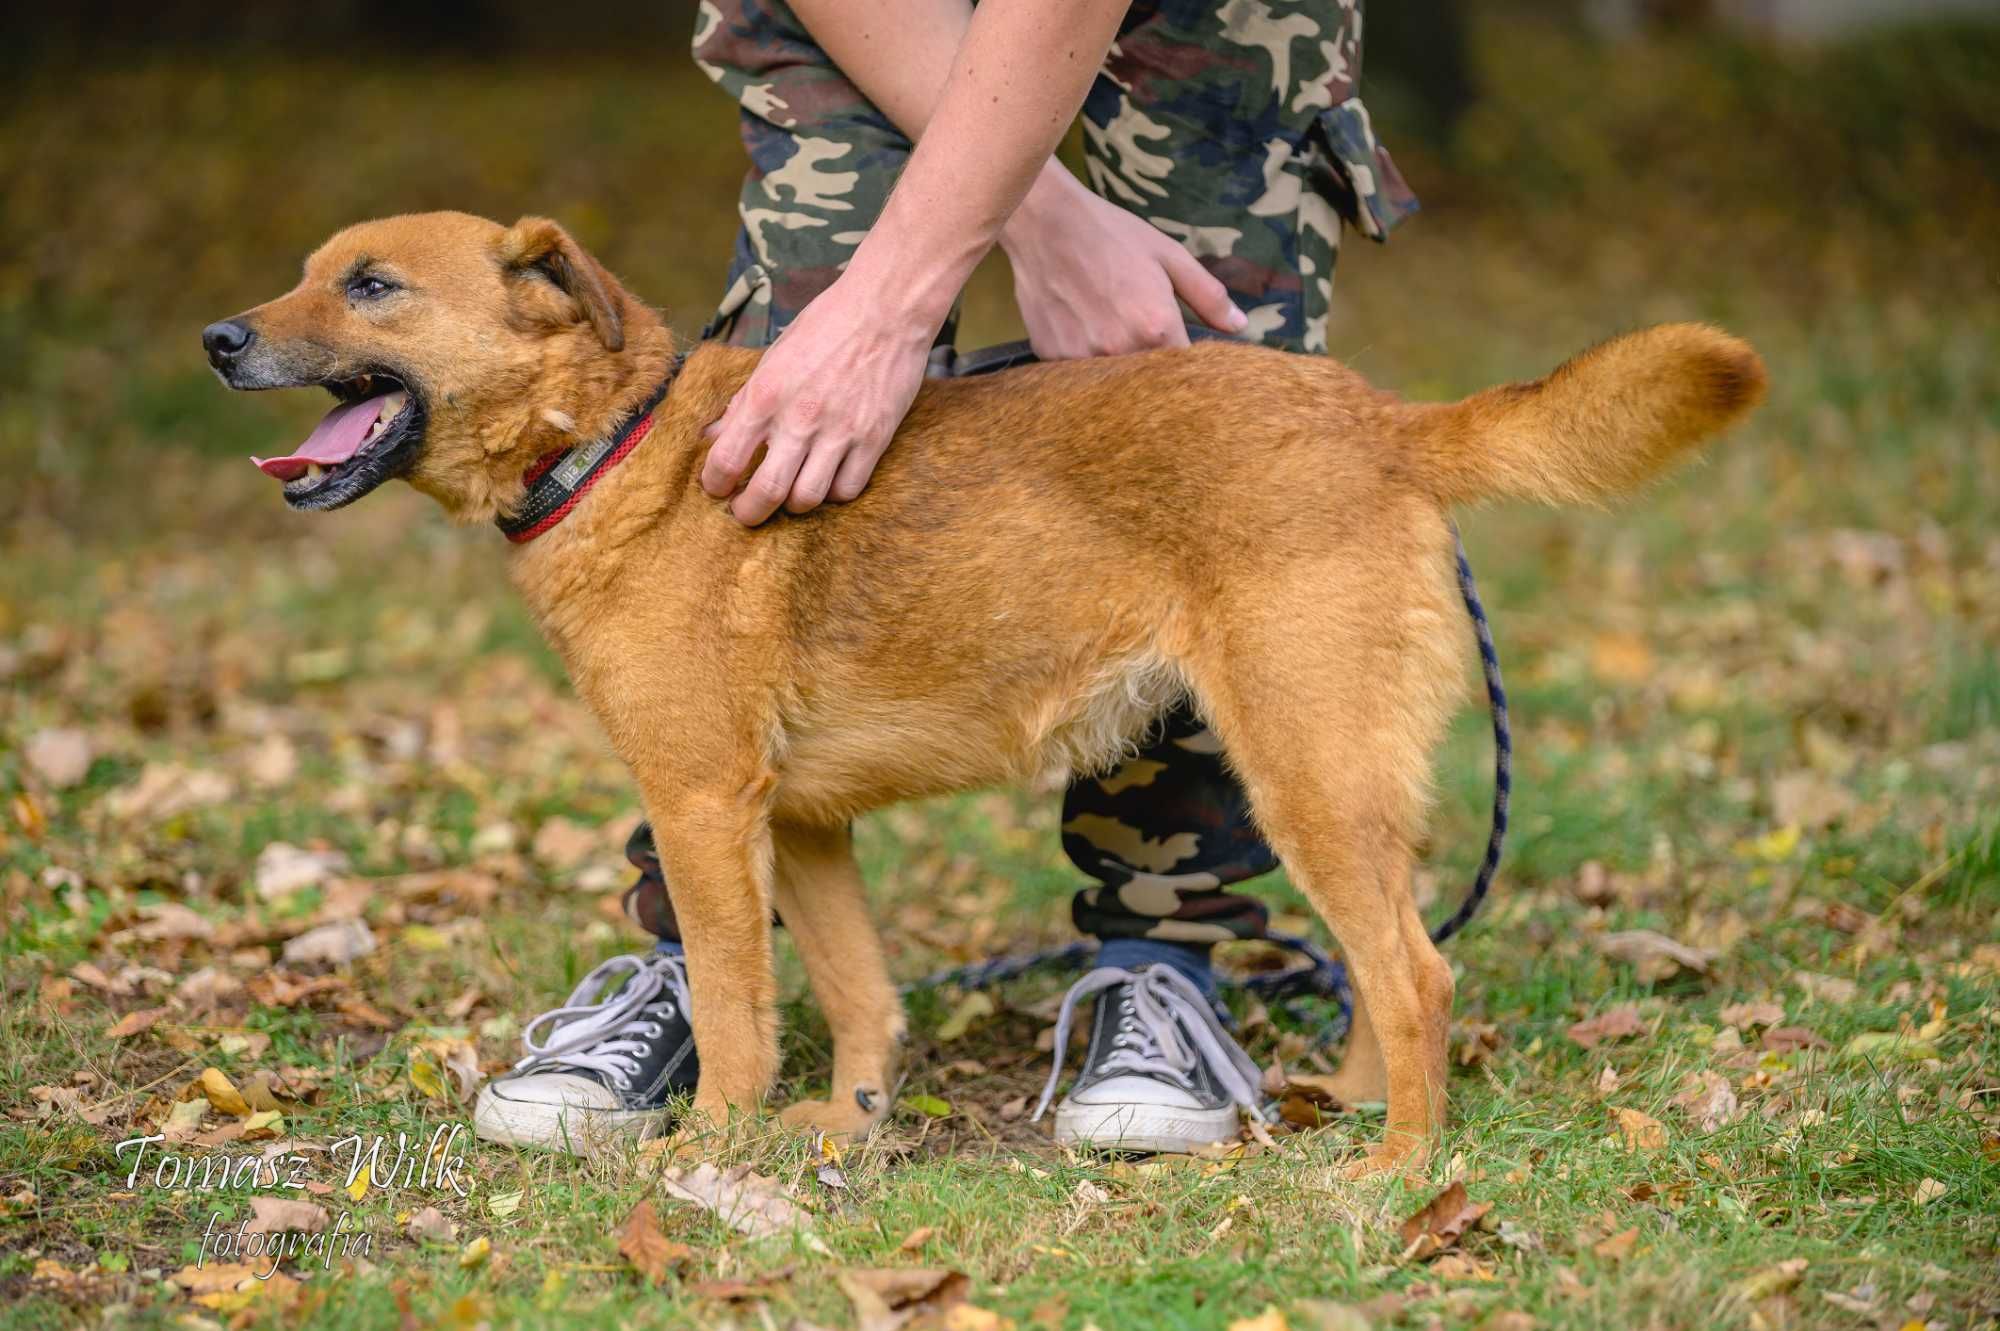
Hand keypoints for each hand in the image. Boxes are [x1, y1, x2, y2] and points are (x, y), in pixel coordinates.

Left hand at [701, 272, 934, 524]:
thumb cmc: (826, 326)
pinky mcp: (874, 439)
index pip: (725, 460)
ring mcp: (840, 432)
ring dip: (792, 504)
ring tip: (789, 493)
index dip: (714, 484)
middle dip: (749, 512)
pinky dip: (833, 492)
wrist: (886, 309)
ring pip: (807, 498)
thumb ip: (743, 402)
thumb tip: (712, 436)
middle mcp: (800, 419)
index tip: (717, 487)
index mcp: (766, 395)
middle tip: (746, 512)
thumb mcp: (773, 358)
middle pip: (765, 492)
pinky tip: (827, 478)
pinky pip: (847, 489)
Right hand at [1000, 167, 1246, 358]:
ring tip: (1110, 330)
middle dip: (1153, 371)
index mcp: (1156, 328)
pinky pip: (1076, 371)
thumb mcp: (1169, 256)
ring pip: (1110, 381)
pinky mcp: (1051, 356)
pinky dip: (1084, 358)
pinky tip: (1082, 328)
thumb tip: (1240, 325)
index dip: (1187, 369)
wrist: (1045, 221)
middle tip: (1142, 338)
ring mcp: (1081, 357)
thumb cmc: (1113, 234)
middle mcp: (1119, 351)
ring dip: (1117, 367)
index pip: (1184, 372)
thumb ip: (1208, 295)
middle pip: (1147, 383)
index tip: (1185, 360)